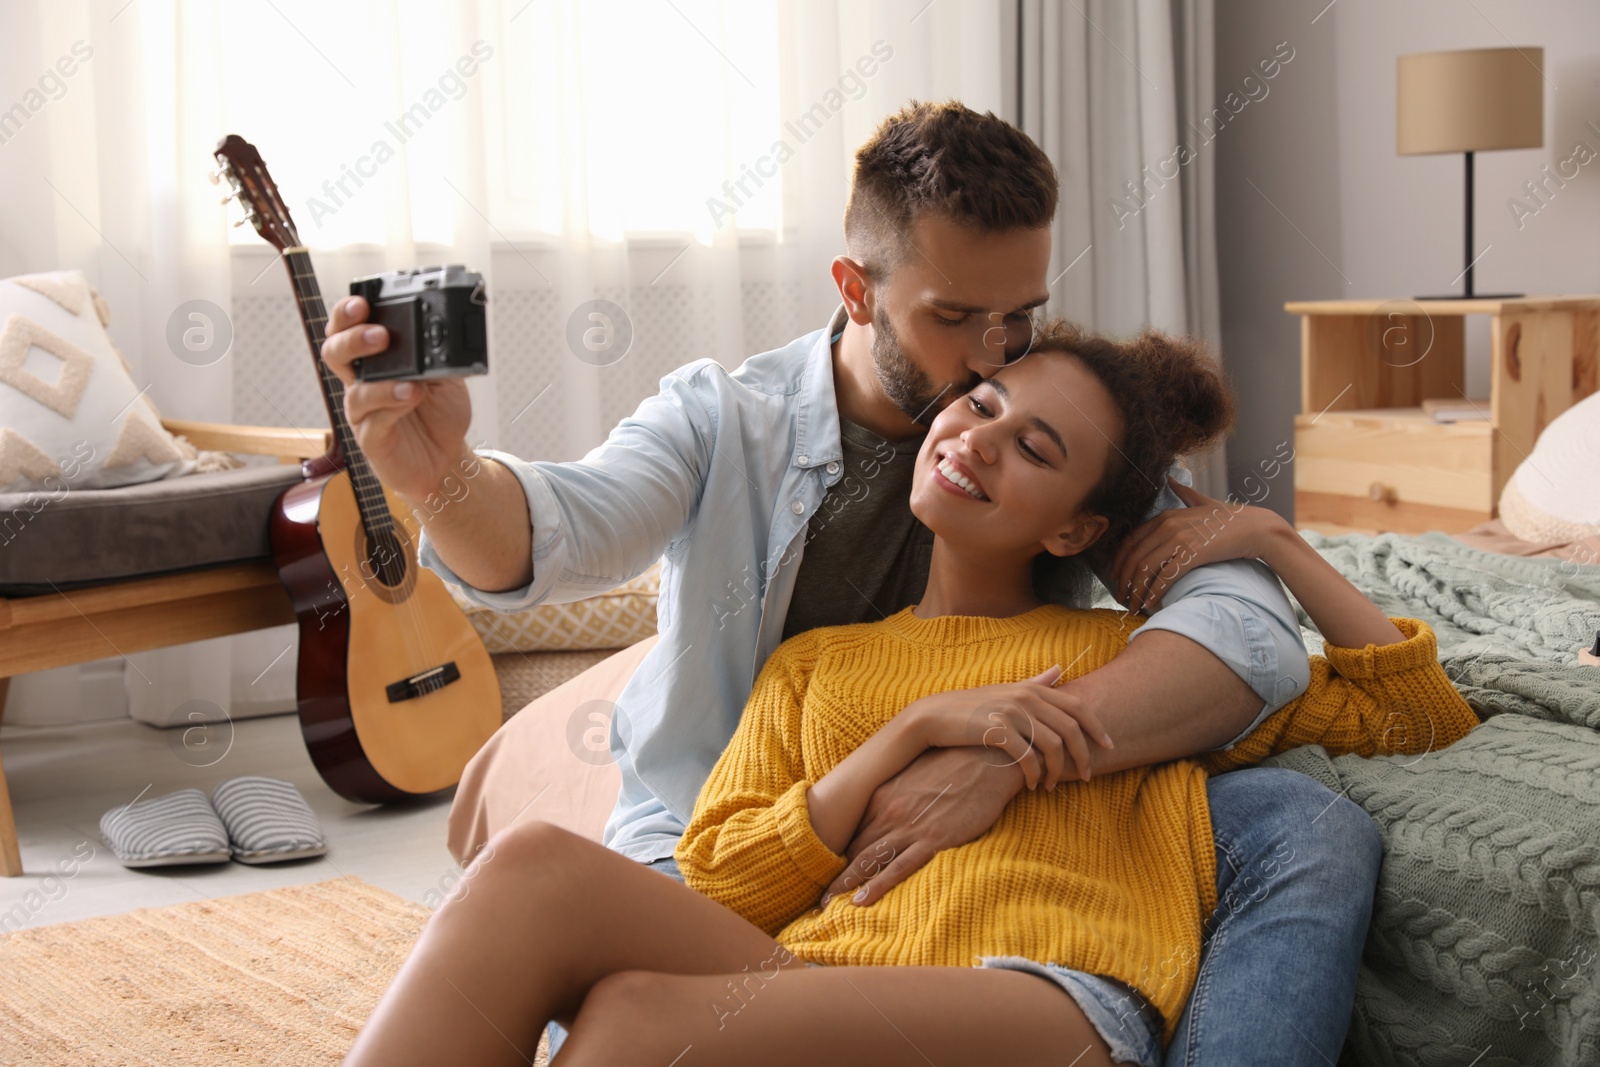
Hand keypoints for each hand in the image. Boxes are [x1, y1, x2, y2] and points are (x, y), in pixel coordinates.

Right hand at [319, 295, 474, 502]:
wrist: (447, 457)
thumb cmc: (440, 413)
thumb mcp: (448, 377)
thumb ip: (439, 356)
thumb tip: (439, 334)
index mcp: (375, 359)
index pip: (348, 328)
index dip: (347, 313)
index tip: (361, 302)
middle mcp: (362, 381)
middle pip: (335, 352)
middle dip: (352, 339)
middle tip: (380, 336)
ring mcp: (364, 411)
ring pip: (355, 391)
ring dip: (381, 384)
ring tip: (409, 381)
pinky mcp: (372, 438)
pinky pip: (374, 421)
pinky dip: (392, 407)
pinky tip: (410, 398)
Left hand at [820, 746, 1023, 907]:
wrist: (987, 759)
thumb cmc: (954, 764)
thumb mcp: (916, 774)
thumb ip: (898, 793)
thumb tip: (890, 809)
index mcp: (883, 795)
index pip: (855, 830)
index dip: (842, 852)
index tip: (830, 869)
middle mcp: (889, 811)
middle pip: (855, 848)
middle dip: (836, 872)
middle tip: (819, 895)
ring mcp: (910, 827)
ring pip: (868, 861)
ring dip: (845, 884)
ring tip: (827, 904)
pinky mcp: (933, 840)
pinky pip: (898, 869)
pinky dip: (876, 886)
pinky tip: (860, 901)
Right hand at [907, 666, 1113, 789]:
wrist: (934, 717)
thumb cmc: (973, 707)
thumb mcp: (1006, 691)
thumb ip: (1036, 683)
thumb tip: (1059, 669)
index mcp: (1032, 689)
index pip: (1077, 707)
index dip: (1098, 728)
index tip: (1109, 747)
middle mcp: (1026, 697)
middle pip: (1070, 729)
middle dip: (1083, 756)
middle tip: (1087, 776)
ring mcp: (1011, 713)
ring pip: (1052, 746)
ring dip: (1057, 771)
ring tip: (1051, 785)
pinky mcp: (997, 732)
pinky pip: (1027, 758)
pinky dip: (1034, 775)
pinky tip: (1032, 786)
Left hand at [1110, 477, 1292, 612]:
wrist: (1257, 528)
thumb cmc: (1232, 519)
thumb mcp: (1204, 501)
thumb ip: (1185, 493)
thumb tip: (1171, 478)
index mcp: (1166, 516)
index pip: (1131, 541)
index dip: (1119, 561)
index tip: (1115, 577)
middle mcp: (1168, 525)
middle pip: (1134, 556)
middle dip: (1123, 580)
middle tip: (1121, 596)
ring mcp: (1180, 539)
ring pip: (1145, 568)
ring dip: (1136, 590)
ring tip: (1133, 605)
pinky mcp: (1192, 554)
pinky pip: (1165, 577)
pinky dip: (1154, 592)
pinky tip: (1151, 603)